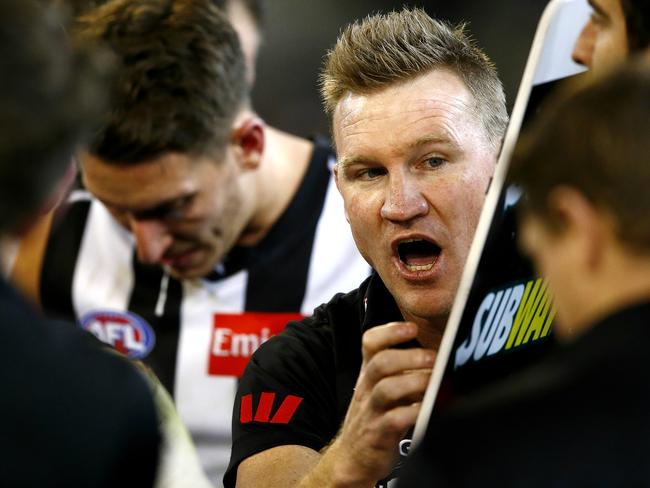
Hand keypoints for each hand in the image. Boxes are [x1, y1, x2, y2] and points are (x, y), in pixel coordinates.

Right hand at [326, 321, 435, 485]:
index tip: (412, 328)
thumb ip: (406, 371)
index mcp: (370, 373)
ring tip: (435, 382)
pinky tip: (427, 410)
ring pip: (386, 389)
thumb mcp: (384, 388)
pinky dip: (413, 413)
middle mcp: (368, 389)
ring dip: (413, 382)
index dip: (389, 331)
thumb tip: (443, 355)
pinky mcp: (379, 435)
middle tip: (434, 358)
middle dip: (409, 356)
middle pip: (380, 363)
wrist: (353, 457)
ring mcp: (371, 412)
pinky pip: (394, 421)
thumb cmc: (377, 416)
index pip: (370, 342)